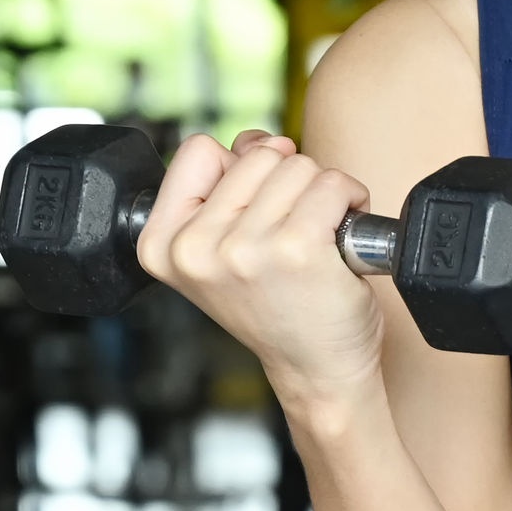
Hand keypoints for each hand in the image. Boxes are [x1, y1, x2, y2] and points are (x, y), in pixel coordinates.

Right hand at [134, 131, 386, 407]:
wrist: (316, 370)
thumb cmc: (278, 307)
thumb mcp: (223, 246)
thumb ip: (225, 183)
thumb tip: (258, 141)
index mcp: (161, 246)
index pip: (197, 150)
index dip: (235, 170)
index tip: (250, 212)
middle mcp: (195, 249)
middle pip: (256, 154)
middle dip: (285, 183)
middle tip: (290, 233)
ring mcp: (243, 249)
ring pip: (297, 165)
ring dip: (320, 192)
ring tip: (314, 239)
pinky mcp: (296, 249)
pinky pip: (332, 183)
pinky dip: (350, 200)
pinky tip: (340, 237)